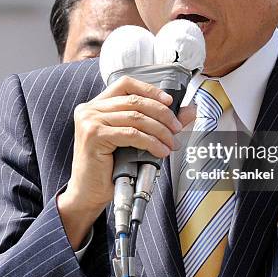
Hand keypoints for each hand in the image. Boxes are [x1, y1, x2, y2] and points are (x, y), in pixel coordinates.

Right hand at [59, 76, 195, 218]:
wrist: (89, 192)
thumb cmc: (109, 166)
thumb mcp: (134, 138)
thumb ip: (158, 122)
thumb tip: (188, 111)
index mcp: (97, 104)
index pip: (126, 84)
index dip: (150, 90)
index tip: (169, 102)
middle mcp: (90, 108)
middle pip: (135, 101)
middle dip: (162, 114)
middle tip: (177, 128)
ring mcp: (90, 121)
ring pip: (136, 117)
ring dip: (159, 130)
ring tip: (171, 143)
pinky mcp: (94, 135)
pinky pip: (131, 134)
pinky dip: (151, 142)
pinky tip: (160, 151)